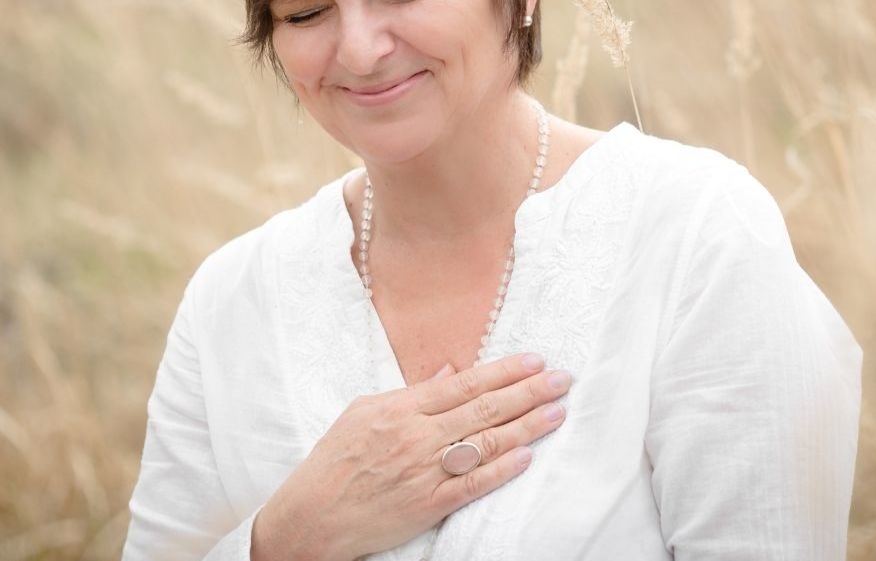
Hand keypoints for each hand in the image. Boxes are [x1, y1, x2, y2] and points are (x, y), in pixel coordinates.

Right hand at [250, 353, 570, 560]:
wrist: (310, 517)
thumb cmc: (334, 460)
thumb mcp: (364, 412)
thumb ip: (410, 392)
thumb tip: (450, 373)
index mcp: (400, 408)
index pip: (465, 383)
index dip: (504, 370)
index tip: (535, 359)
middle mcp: (416, 437)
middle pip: (484, 408)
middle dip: (529, 391)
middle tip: (562, 378)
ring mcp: (424, 472)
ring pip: (486, 443)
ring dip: (527, 426)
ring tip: (558, 411)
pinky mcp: (428, 505)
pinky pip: (473, 484)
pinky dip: (502, 470)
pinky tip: (528, 456)